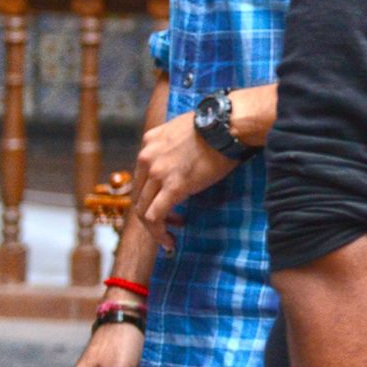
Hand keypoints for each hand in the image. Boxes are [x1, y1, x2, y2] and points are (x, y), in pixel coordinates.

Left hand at [133, 111, 239, 251]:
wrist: (227, 125)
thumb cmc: (216, 126)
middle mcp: (147, 157)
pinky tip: (169, 241)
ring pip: (142, 209)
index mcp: (149, 141)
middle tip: (171, 221)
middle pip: (139, 194)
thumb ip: (175, 146)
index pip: (142, 174)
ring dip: (154, 226)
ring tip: (169, 235)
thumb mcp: (184, 130)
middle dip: (151, 212)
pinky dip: (158, 233)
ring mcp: (157, 172)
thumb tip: (183, 162)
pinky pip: (155, 216)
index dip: (152, 193)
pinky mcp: (172, 187)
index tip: (167, 201)